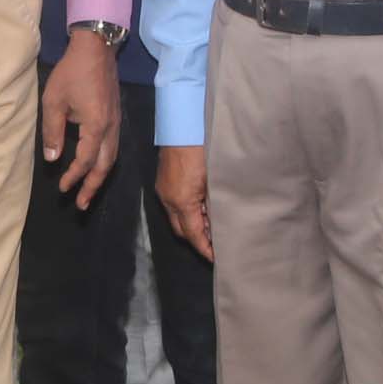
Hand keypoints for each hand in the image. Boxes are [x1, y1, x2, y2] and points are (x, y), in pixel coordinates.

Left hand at [42, 32, 120, 207]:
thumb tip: (52, 158)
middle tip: (82, 205)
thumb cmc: (72, 73)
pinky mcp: (116, 117)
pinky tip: (96, 166)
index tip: (63, 189)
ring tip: (89, 191)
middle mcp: (110, 128)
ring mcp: (116, 123)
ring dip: (100, 177)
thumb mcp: (54, 101)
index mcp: (96, 126)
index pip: (85, 160)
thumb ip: (52, 132)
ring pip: (112, 158)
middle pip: (105, 166)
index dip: (74, 177)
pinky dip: (105, 162)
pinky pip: (113, 147)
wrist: (96, 49)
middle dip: (93, 186)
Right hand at [154, 143, 210, 261]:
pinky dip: (186, 211)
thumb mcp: (215, 181)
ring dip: (192, 224)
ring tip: (212, 224)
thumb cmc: (203, 150)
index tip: (215, 258)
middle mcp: (168, 198)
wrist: (184, 125)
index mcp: (182, 201)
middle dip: (197, 239)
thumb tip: (220, 221)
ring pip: (176, 218)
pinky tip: (201, 206)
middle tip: (216, 243)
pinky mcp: (163, 180)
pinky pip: (173, 204)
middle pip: (181, 230)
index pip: (194, 234)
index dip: (205, 248)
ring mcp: (163, 189)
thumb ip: (216, 205)